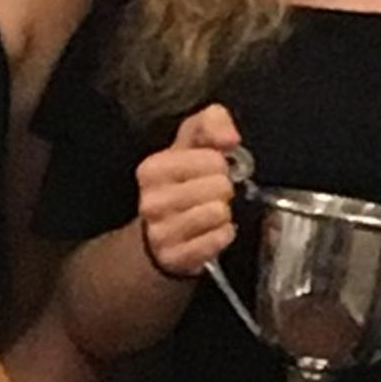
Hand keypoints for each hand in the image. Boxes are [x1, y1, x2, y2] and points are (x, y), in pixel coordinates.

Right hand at [136, 102, 242, 282]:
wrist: (158, 236)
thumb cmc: (181, 184)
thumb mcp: (190, 145)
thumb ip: (210, 124)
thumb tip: (229, 136)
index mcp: (152, 169)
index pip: (213, 158)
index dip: (220, 164)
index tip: (209, 172)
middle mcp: (151, 201)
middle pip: (220, 186)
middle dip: (223, 190)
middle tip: (211, 194)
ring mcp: (161, 233)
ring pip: (220, 213)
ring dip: (223, 213)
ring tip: (209, 212)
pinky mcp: (176, 257)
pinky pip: (220, 239)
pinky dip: (222, 235)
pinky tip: (210, 232)